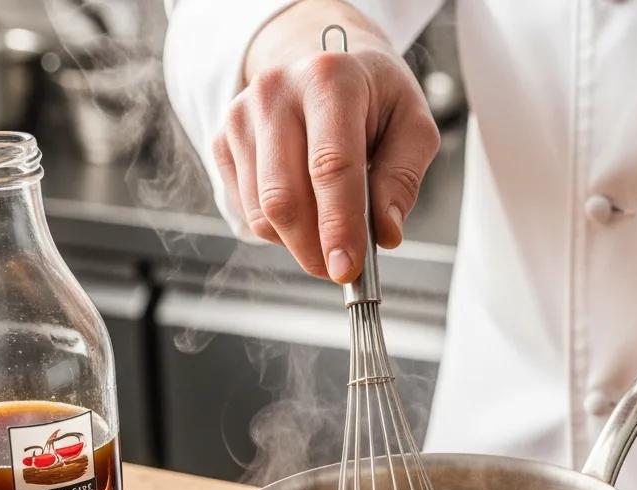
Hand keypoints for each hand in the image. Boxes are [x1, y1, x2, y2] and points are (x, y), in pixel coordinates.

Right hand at [213, 1, 439, 281]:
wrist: (325, 72)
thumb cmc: (375, 102)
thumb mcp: (412, 128)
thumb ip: (403, 180)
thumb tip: (385, 234)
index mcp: (329, 80)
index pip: (330, 166)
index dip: (339, 226)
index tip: (347, 269)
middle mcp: (276, 91)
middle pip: (285, 197)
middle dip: (314, 249)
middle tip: (342, 270)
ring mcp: (242, 116)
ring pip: (263, 213)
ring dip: (299, 244)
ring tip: (329, 234)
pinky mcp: (223, 141)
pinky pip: (247, 212)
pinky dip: (279, 231)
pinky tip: (305, 211)